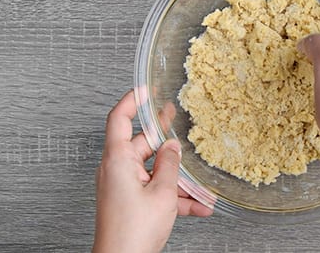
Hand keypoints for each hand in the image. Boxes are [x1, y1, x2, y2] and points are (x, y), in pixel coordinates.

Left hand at [93, 90, 211, 252]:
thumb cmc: (133, 231)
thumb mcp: (163, 192)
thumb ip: (170, 164)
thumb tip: (173, 147)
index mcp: (118, 161)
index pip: (119, 119)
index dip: (132, 101)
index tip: (145, 89)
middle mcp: (117, 170)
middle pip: (143, 145)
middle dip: (168, 143)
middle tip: (178, 120)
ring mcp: (123, 187)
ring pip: (155, 171)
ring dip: (179, 179)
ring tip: (202, 186)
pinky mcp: (131, 202)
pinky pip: (156, 190)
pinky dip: (176, 197)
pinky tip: (199, 206)